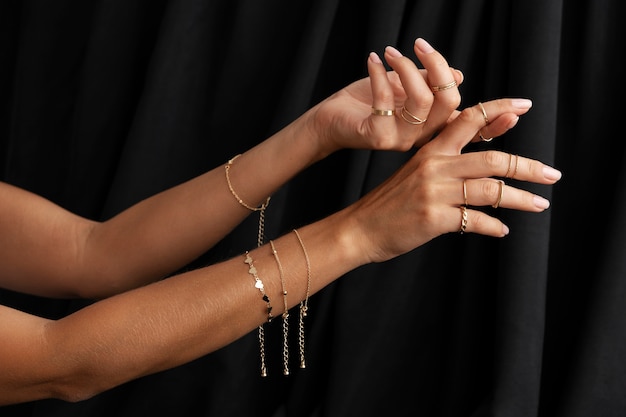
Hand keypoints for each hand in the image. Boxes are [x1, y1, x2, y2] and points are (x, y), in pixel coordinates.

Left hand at [307, 38, 464, 158]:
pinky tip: (372, 60)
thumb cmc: (366, 101)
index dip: (451, 76)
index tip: (426, 49)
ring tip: (390, 53)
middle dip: (436, 65)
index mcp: (430, 125)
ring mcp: (401, 139)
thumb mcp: (402, 86)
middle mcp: (420, 136)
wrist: (331, 119)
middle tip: (417, 45)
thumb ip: (427, 82)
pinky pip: (386, 100)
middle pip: (448, 101)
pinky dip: (379, 74)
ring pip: (422, 100)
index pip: (457, 103)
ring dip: (406, 67)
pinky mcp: (379, 137)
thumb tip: (458, 76)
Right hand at [339, 98, 561, 263]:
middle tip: (551, 174)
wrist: (360, 228)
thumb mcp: (414, 172)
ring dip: (520, 199)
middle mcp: (435, 166)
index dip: (499, 110)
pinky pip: (475, 220)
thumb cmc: (390, 202)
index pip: (469, 120)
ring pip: (490, 190)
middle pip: (492, 159)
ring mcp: (434, 192)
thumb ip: (445, 163)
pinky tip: (502, 230)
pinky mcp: (434, 218)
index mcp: (431, 150)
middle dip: (528, 166)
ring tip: (540, 205)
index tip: (525, 106)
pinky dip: (493, 227)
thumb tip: (483, 165)